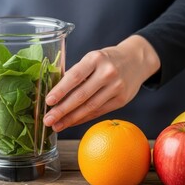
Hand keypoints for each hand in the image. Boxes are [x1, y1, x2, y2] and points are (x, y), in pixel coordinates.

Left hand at [43, 35, 159, 131]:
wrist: (136, 60)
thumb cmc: (108, 60)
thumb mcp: (92, 58)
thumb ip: (77, 73)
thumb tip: (56, 94)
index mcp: (96, 58)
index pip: (75, 76)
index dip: (60, 90)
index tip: (48, 101)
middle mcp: (108, 73)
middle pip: (81, 95)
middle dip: (62, 110)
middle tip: (48, 120)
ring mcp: (116, 87)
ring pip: (90, 107)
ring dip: (71, 119)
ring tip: (57, 125)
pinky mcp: (121, 100)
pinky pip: (98, 112)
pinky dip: (83, 118)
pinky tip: (71, 122)